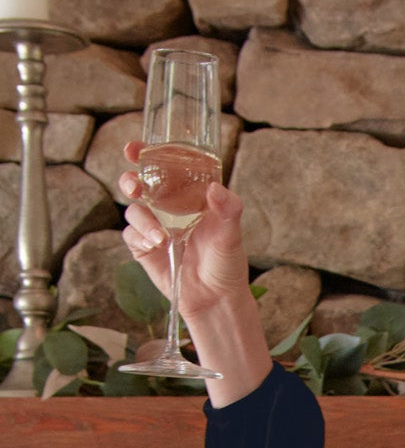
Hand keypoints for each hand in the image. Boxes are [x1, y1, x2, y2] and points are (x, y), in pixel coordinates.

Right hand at [117, 139, 252, 325]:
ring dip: (141, 219)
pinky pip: (131, 236)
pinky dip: (140, 237)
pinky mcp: (144, 249)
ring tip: (160, 237)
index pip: (163, 168)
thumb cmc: (226, 262)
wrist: (217, 299)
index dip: (145, 155)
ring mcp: (153, 228)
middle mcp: (167, 209)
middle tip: (134, 185)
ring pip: (133, 210)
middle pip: (138, 184)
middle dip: (129, 180)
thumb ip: (228, 209)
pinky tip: (157, 245)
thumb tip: (215, 188)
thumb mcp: (232, 234)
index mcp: (187, 196)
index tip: (134, 148)